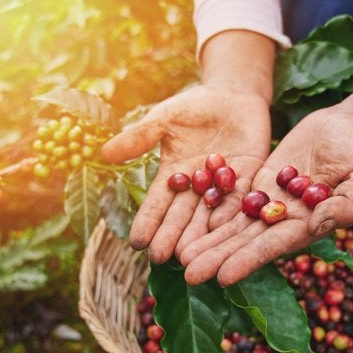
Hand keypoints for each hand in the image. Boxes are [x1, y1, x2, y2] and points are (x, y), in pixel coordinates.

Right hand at [101, 84, 270, 262]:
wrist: (233, 94)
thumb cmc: (194, 105)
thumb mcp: (164, 119)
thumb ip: (139, 137)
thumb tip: (103, 153)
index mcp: (174, 175)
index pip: (158, 202)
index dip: (148, 221)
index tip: (136, 242)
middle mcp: (197, 186)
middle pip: (182, 215)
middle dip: (171, 236)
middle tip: (161, 258)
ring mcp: (223, 184)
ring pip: (209, 213)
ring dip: (199, 234)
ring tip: (190, 254)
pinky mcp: (249, 177)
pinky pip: (239, 197)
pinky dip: (231, 212)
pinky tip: (222, 229)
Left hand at [180, 106, 352, 285]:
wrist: (349, 126)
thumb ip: (346, 206)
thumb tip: (316, 225)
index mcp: (309, 225)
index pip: (274, 246)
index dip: (248, 261)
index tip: (222, 276)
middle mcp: (285, 219)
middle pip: (246, 241)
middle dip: (219, 257)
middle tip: (188, 273)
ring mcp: (271, 200)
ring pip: (235, 223)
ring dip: (209, 238)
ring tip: (181, 255)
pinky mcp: (261, 181)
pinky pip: (235, 195)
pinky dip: (214, 208)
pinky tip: (191, 220)